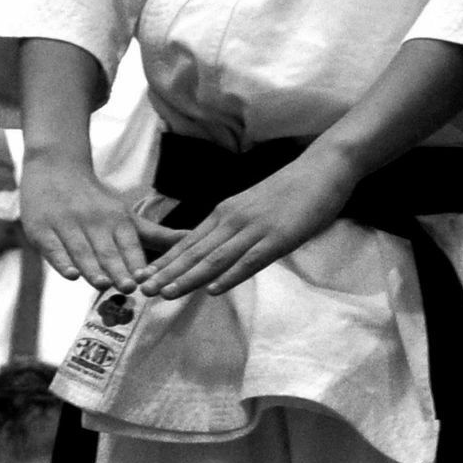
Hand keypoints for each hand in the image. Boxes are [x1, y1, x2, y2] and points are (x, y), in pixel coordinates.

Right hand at [21, 150, 184, 292]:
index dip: (137, 261)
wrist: (55, 169)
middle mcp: (94, 222)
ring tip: (102, 284)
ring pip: (81, 250)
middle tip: (129, 286)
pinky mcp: (42, 230)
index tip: (148, 278)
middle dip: (118, 269)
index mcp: (117, 220)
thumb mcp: (128, 216)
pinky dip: (61, 261)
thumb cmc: (97, 201)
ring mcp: (67, 226)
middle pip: (107, 250)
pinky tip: (69, 275)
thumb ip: (157, 235)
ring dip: (92, 267)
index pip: (129, 244)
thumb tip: (192, 239)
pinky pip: (53, 248)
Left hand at [140, 145, 356, 298]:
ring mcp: (255, 228)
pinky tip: (214, 290)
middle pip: (194, 252)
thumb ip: (236, 229)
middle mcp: (233, 220)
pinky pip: (250, 260)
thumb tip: (219, 251)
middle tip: (141, 290)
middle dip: (166, 273)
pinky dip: (230, 275)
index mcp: (225, 213)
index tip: (142, 277)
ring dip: (188, 277)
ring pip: (215, 258)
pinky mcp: (278, 237)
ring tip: (165, 294)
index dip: (165, 262)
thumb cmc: (291, 190)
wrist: (321, 168)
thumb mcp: (254, 208)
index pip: (188, 242)